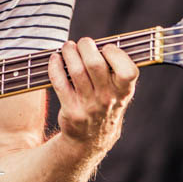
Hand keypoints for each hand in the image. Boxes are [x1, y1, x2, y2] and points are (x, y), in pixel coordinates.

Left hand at [48, 38, 137, 157]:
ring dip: (69, 52)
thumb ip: (114, 70)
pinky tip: (55, 59)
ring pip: (75, 71)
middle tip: (83, 43)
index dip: (116, 54)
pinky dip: (55, 66)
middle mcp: (107, 99)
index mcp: (124, 92)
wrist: (92, 138)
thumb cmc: (105, 103)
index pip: (127, 71)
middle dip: (86, 46)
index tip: (106, 48)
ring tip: (68, 47)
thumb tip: (97, 43)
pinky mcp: (71, 110)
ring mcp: (89, 106)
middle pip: (95, 64)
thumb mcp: (119, 91)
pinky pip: (59, 82)